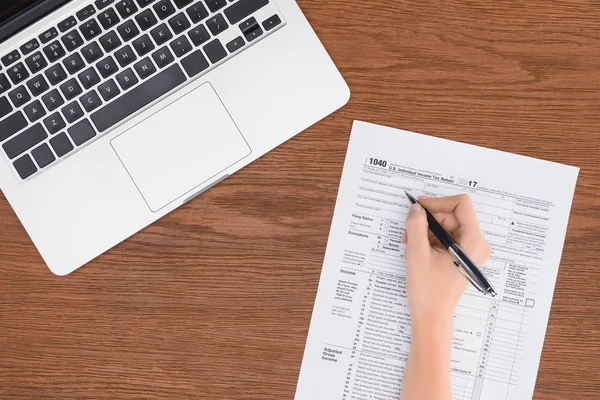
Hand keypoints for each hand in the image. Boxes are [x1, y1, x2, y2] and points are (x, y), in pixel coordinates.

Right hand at [404, 194, 491, 331]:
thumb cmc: (428, 290)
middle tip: (408, 229)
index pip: (461, 204)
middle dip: (428, 219)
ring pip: (446, 226)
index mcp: (473, 241)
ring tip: (409, 243)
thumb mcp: (417, 253)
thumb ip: (416, 225)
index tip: (419, 206)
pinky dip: (429, 240)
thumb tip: (416, 208)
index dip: (438, 201)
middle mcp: (476, 244)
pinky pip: (446, 238)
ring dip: (425, 230)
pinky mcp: (461, 257)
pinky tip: (415, 249)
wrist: (432, 317)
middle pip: (452, 215)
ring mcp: (470, 251)